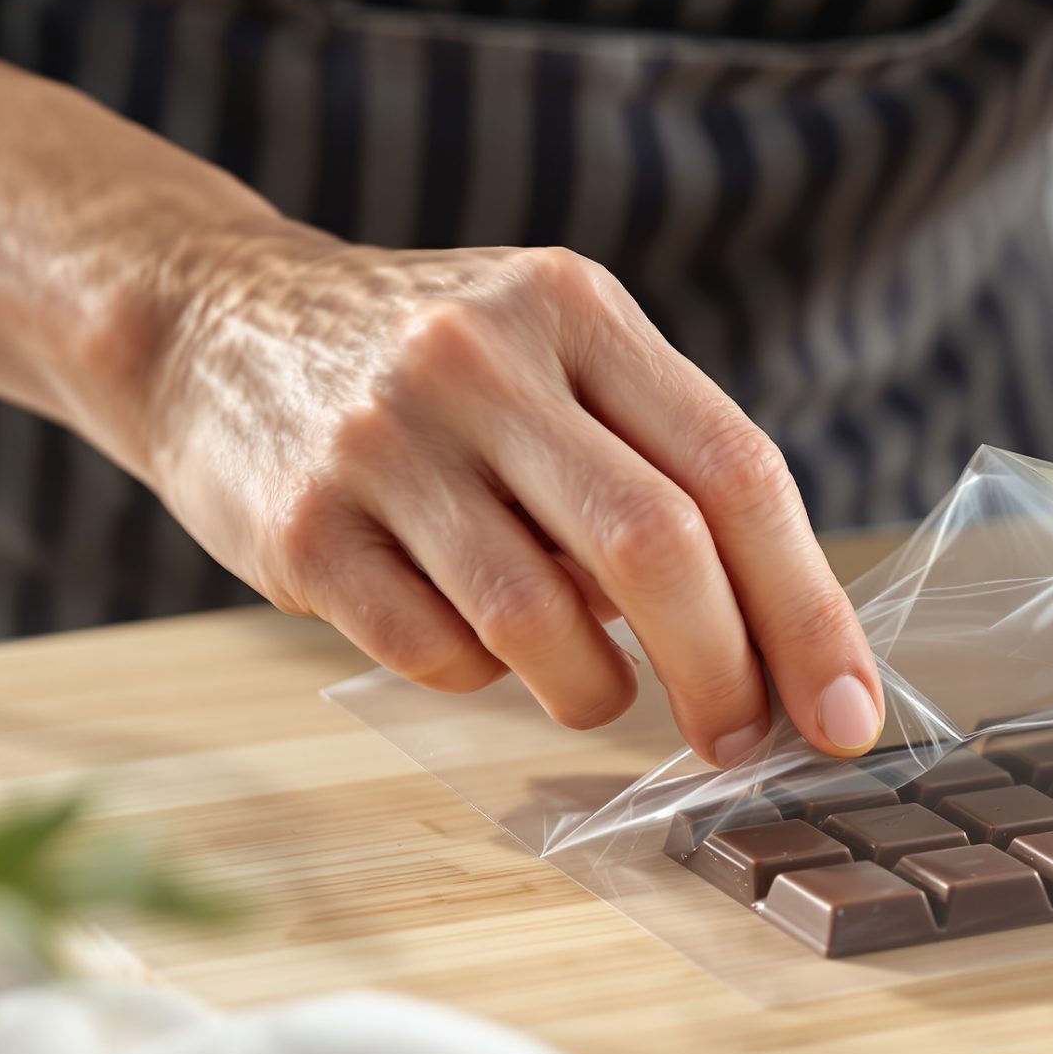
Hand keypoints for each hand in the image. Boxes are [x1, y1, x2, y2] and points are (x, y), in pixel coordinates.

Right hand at [0, 31, 882, 765]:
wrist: (206, 321)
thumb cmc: (431, 372)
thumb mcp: (550, 352)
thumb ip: (657, 462)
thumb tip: (779, 643)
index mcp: (575, 310)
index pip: (736, 472)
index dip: (807, 609)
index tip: (847, 715)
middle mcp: (484, 360)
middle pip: (655, 548)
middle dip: (724, 673)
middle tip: (741, 743)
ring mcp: (384, 442)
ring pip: (542, 625)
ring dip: (594, 692)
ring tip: (591, 685)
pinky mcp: (303, 530)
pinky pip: (436, 654)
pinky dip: (481, 680)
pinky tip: (472, 645)